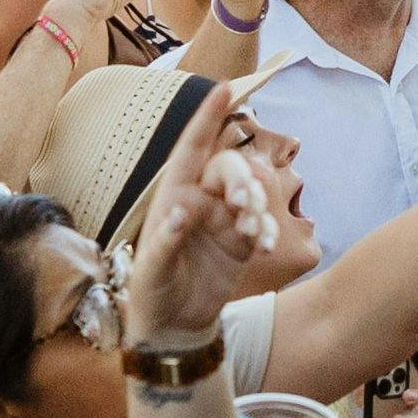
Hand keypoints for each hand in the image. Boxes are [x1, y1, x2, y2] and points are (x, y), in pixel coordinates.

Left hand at [120, 103, 315, 337]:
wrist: (174, 329)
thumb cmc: (150, 296)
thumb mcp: (149, 273)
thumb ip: (164, 243)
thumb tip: (181, 213)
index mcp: (172, 198)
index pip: (191, 150)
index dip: (207, 119)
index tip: (223, 88)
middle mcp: (199, 202)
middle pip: (228, 170)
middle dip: (242, 179)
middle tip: (246, 204)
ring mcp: (223, 220)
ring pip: (250, 195)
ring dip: (258, 207)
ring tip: (256, 233)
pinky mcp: (241, 242)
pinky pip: (261, 225)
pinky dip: (267, 231)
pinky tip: (266, 248)